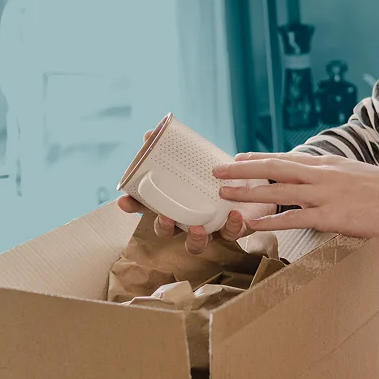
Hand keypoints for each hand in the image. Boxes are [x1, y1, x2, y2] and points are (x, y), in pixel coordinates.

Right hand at [117, 130, 275, 253]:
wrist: (254, 179)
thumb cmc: (217, 172)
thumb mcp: (197, 157)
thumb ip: (174, 147)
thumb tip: (148, 134)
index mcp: (175, 202)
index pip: (147, 207)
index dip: (134, 207)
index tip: (124, 201)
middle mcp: (187, 219)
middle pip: (166, 232)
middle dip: (163, 228)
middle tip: (165, 218)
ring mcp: (209, 227)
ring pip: (195, 244)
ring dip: (194, 239)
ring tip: (196, 228)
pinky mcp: (233, 229)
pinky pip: (230, 234)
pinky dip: (232, 226)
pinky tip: (234, 214)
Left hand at [212, 152, 378, 243]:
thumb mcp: (355, 174)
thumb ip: (333, 178)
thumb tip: (318, 184)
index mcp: (326, 164)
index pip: (285, 158)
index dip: (258, 159)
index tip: (237, 158)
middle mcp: (320, 174)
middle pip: (273, 168)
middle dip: (242, 170)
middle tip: (216, 171)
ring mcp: (324, 194)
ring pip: (276, 190)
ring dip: (247, 192)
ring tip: (223, 195)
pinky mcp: (330, 215)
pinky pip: (293, 217)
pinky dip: (270, 219)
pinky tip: (252, 223)